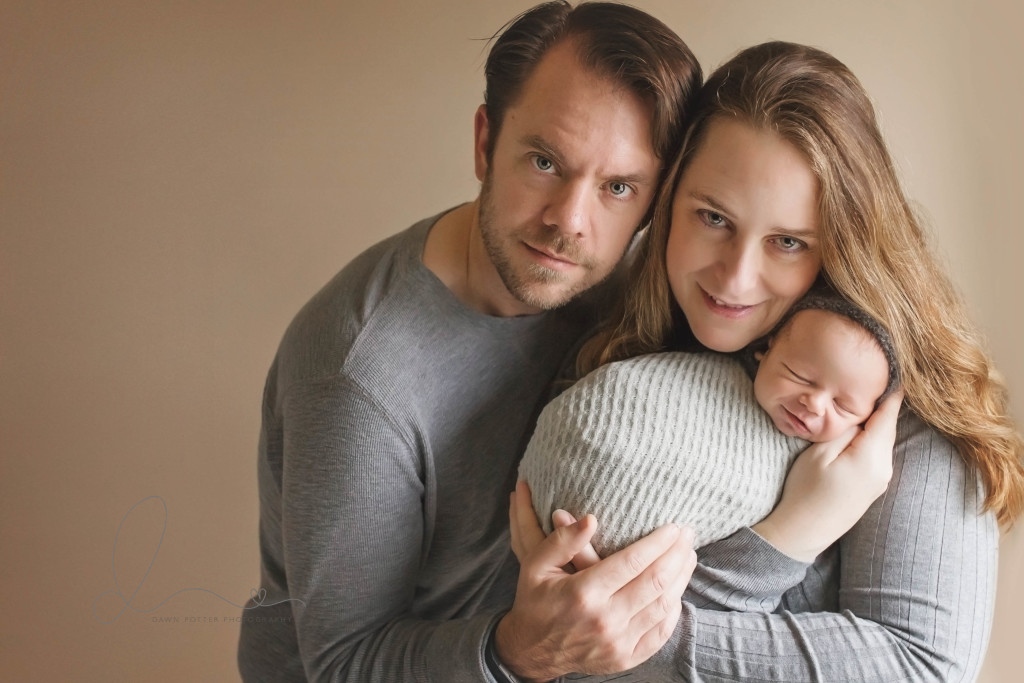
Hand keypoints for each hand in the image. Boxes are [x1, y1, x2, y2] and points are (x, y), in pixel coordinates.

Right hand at [498, 481, 696, 680]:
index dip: (658, 541)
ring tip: (688, 556)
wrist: (532, 651)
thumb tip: (591, 519)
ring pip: (664, 606)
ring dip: (681, 578)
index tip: (673, 526)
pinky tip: (677, 590)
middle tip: (688, 535)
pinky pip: (661, 632)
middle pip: (656, 581)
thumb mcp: (535, 564)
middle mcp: (605, 619)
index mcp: (583, 593)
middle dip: (676, 554)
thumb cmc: (535, 600)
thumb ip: (562, 540)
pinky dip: (674, 609)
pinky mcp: (626, 658)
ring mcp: (618, 643)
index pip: (633, 561)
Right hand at [754, 391, 903, 561]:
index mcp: (872, 456)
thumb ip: (844, 428)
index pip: (888, 414)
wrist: (804, 532)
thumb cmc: (806, 490)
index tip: (897, 368)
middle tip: (876, 376)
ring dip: (876, 420)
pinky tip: (859, 428)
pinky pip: (877, 452)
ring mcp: (881, 479)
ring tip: (864, 397)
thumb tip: (859, 413)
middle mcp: (884, 467)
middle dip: (883, 402)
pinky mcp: (873, 485)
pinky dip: (872, 437)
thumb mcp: (820, 452)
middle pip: (887, 425)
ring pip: (882, 439)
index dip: (892, 390)